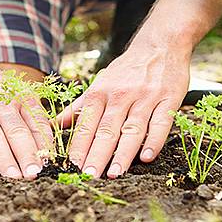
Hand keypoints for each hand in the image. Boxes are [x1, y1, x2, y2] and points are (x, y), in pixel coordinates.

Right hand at [0, 62, 51, 178]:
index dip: (43, 143)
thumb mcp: (17, 93)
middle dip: (26, 154)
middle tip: (33, 174)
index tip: (48, 162)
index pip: (35, 121)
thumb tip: (46, 149)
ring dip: (4, 158)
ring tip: (13, 176)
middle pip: (15, 130)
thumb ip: (30, 117)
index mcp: (19, 95)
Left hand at [60, 43, 189, 177]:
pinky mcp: (168, 99)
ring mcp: (145, 98)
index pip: (87, 124)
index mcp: (100, 92)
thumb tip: (53, 125)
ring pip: (132, 129)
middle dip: (97, 154)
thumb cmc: (126, 69)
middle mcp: (121, 95)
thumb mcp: (99, 83)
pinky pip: (160, 123)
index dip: (79, 146)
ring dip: (123, 153)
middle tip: (89, 176)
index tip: (71, 167)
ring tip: (114, 173)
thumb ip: (78, 107)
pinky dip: (154, 140)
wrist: (160, 45)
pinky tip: (147, 157)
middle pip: (107, 129)